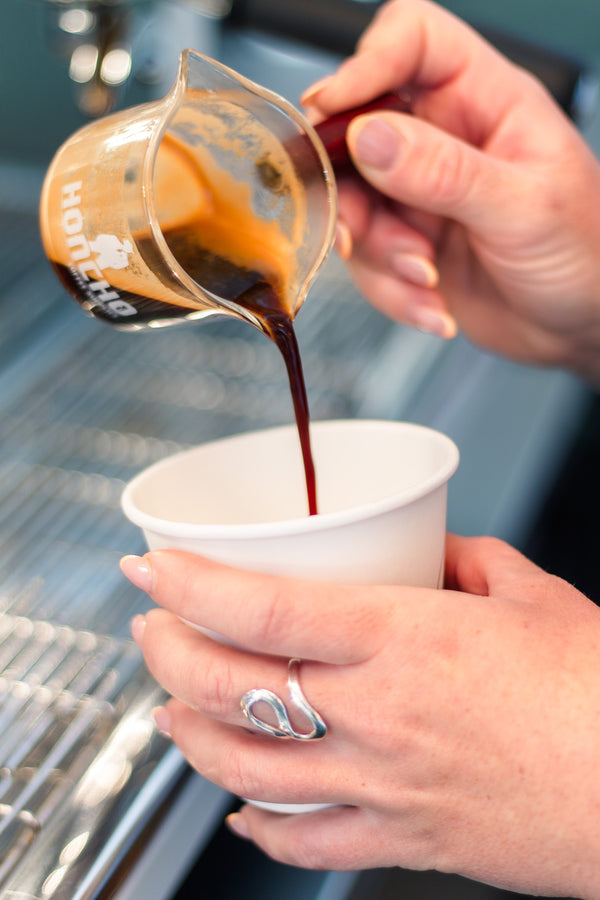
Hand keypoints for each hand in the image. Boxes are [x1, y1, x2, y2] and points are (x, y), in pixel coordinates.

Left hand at [121, 536, 599, 897]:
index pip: (263, 609)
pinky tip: (239, 810)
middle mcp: (378, 713)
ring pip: (247, 767)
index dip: (190, 585)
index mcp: (405, 638)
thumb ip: (470, 561)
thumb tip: (431, 550)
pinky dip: (259, 827)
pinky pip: (308, 842)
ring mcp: (383, 784)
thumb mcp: (534, 596)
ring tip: (169, 705)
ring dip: (190, 732)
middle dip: (168, 651)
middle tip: (152, 625)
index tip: (151, 567)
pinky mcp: (404, 838)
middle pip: (232, 686)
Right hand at [302, 0, 599, 384]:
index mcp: (484, 100)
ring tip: (424, 277)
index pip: (413, 42)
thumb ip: (445, 172)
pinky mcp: (408, 243)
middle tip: (361, 230)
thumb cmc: (585, 253)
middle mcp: (444, 139)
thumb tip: (369, 137)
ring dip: (378, 254)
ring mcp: (420, 194)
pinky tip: (433, 305)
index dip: (366, 63)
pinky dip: (390, 290)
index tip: (333, 112)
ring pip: (354, 204)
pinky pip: (367, 260)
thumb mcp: (523, 208)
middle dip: (352, 191)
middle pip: (357, 130)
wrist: (580, 327)